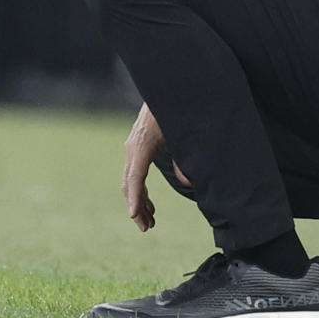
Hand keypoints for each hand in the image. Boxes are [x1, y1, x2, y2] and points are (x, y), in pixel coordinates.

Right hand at [122, 104, 189, 232]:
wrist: (166, 88)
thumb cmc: (176, 110)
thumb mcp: (184, 134)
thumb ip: (186, 160)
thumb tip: (189, 184)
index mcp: (142, 146)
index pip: (135, 178)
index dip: (135, 199)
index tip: (135, 217)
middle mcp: (132, 148)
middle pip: (129, 184)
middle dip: (136, 208)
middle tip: (146, 228)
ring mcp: (132, 148)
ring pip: (130, 182)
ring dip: (139, 202)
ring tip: (150, 222)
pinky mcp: (137, 148)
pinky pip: (134, 175)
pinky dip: (140, 192)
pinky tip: (150, 206)